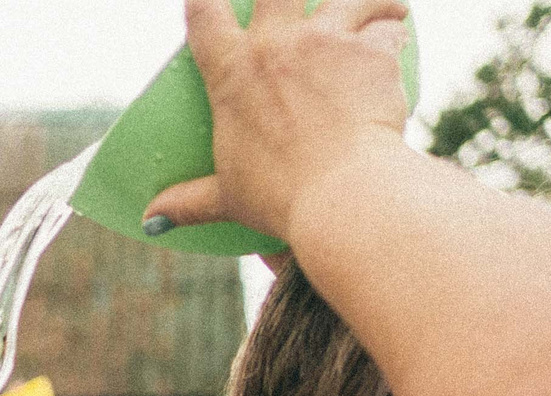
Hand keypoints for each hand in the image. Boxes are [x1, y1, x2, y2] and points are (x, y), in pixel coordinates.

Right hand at [142, 0, 412, 242]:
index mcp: (232, 74)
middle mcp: (276, 45)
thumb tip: (152, 219)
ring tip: (382, 9)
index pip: (205, 15)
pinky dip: (393, 32)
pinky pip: (388, 29)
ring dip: (368, 1)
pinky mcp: (373, 51)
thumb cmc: (279, 198)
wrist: (341, 193)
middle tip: (301, 1)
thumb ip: (189, 201)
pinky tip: (398, 36)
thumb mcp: (228, 198)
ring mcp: (327, 42)